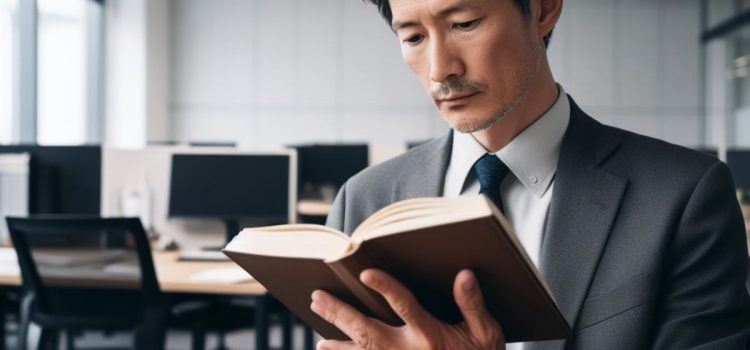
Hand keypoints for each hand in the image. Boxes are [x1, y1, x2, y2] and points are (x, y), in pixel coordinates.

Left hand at [310, 269, 504, 349]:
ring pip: (360, 349)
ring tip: (316, 312)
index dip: (386, 288)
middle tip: (318, 294)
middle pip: (368, 330)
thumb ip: (473, 304)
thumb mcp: (486, 333)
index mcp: (432, 336)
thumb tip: (464, 274)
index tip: (364, 274)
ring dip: (335, 332)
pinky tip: (326, 345)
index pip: (405, 307)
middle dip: (341, 312)